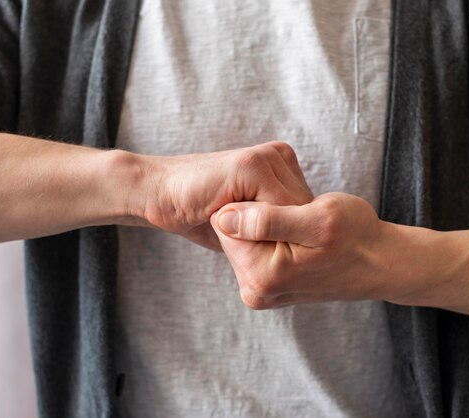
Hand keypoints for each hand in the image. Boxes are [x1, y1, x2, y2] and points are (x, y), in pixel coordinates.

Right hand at [132, 141, 313, 249]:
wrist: (159, 197)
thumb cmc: (201, 215)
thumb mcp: (247, 224)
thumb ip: (275, 228)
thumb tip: (307, 253)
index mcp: (282, 165)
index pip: (309, 210)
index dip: (294, 238)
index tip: (274, 255)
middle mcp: (279, 156)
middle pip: (306, 211)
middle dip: (287, 238)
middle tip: (257, 251)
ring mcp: (266, 157)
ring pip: (294, 214)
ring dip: (273, 237)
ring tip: (241, 240)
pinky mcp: (250, 165)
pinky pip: (276, 212)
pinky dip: (260, 233)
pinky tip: (234, 233)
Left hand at [210, 192, 397, 307]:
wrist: (380, 262)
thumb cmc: (357, 236)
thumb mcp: (318, 219)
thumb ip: (267, 219)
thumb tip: (221, 217)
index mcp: (263, 275)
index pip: (226, 223)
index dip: (252, 201)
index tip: (286, 203)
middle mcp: (256, 289)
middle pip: (231, 234)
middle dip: (257, 215)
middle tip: (297, 214)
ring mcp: (261, 290)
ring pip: (243, 239)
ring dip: (266, 224)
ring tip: (300, 225)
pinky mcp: (267, 285)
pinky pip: (255, 248)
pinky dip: (272, 235)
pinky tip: (297, 234)